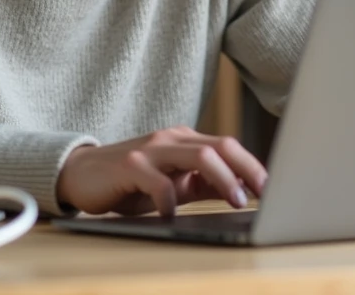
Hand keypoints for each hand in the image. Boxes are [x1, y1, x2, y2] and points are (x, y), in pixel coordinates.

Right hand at [56, 126, 267, 216]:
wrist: (80, 175)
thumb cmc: (130, 182)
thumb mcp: (172, 182)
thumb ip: (201, 184)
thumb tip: (241, 192)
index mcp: (184, 141)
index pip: (228, 146)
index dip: (253, 166)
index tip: (274, 189)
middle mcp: (171, 138)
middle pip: (221, 147)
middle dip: (248, 170)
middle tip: (263, 195)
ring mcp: (151, 149)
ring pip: (199, 156)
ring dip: (224, 180)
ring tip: (236, 201)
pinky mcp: (129, 164)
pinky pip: (160, 181)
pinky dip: (172, 201)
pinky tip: (174, 215)